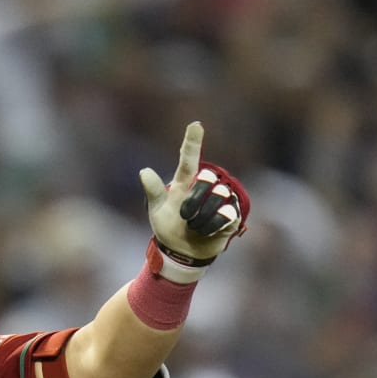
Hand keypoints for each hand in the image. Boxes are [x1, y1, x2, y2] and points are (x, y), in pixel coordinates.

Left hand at [139, 122, 250, 274]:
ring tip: (195, 226)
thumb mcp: (157, 210)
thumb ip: (154, 191)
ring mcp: (221, 198)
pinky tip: (207, 231)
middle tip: (185, 216)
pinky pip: (226, 213)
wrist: (183, 252)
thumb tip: (144, 171)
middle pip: (205, 179)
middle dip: (193, 200)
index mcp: (185, 182)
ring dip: (201, 217)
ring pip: (217, 196)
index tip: (196, 125)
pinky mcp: (232, 213)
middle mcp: (205, 186)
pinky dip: (212, 226)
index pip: (189, 158)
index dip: (193, 141)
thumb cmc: (169, 227)